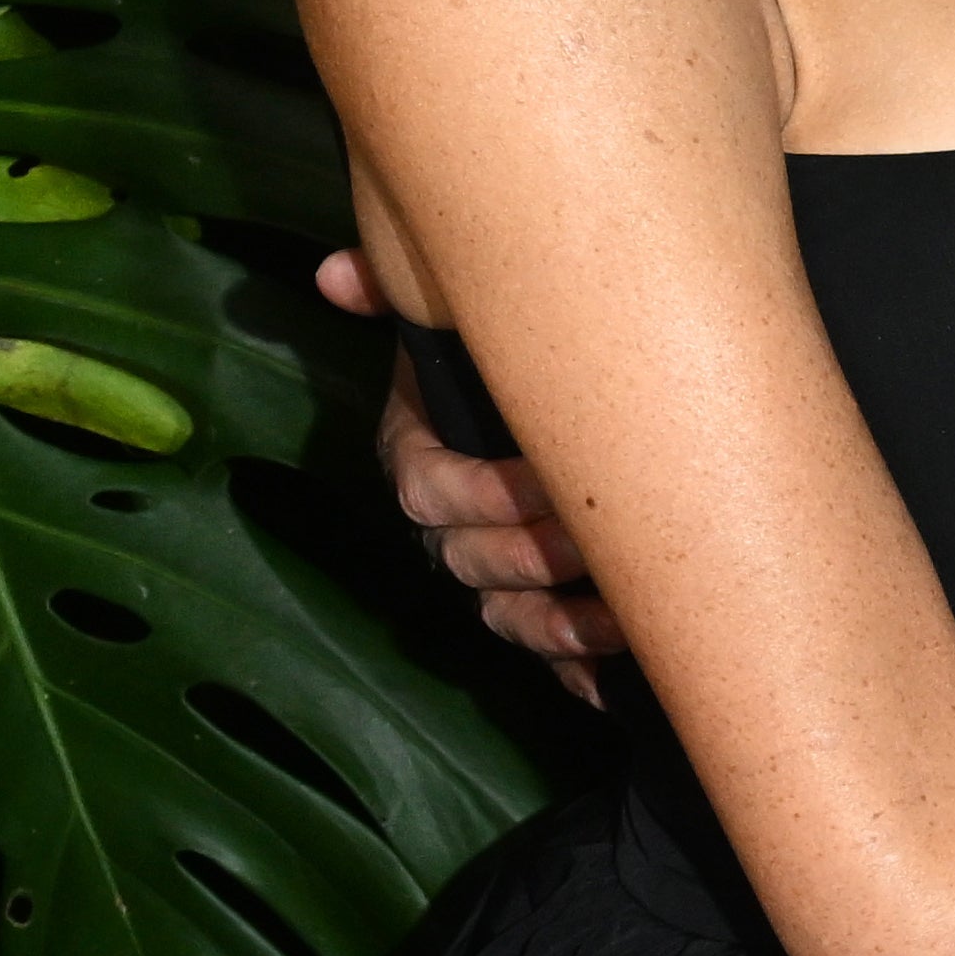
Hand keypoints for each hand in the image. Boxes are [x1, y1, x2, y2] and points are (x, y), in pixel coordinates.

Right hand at [324, 245, 619, 706]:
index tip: (543, 480)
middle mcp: (454, 526)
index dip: (484, 492)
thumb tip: (338, 274)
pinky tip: (617, 681)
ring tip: (617, 620)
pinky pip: (554, 659)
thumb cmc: (513, 364)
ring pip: (510, 616)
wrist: (578, 402)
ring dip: (557, 626)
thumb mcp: (459, 322)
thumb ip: (398, 290)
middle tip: (593, 543)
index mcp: (426, 460)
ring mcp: (499, 576)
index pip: (433, 488)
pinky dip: (581, 673)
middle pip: (472, 559)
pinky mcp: (547, 614)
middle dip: (529, 558)